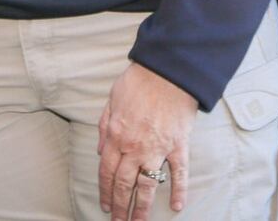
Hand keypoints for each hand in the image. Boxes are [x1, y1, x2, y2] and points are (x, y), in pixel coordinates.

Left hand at [98, 63, 197, 219]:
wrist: (168, 70)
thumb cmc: (139, 80)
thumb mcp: (112, 100)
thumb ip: (104, 126)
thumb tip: (99, 150)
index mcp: (116, 136)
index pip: (106, 172)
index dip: (105, 192)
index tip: (105, 206)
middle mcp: (134, 147)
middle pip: (124, 184)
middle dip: (120, 206)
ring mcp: (157, 148)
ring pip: (147, 185)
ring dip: (142, 207)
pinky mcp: (178, 145)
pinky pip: (179, 172)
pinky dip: (178, 190)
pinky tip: (176, 206)